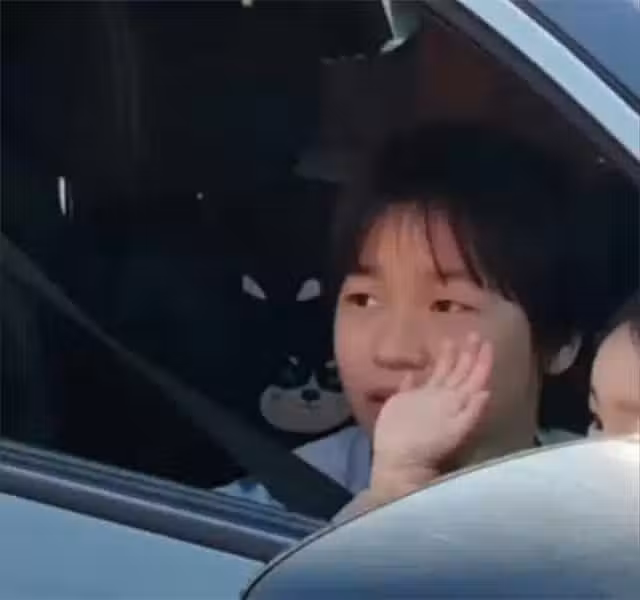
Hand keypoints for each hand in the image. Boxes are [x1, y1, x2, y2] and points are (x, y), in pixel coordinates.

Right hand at [370, 333, 492, 498]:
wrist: (399, 461)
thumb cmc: (428, 447)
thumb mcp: (455, 431)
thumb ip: (470, 412)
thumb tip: (486, 392)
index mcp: (456, 402)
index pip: (474, 378)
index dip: (482, 361)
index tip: (488, 342)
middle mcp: (443, 398)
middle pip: (460, 372)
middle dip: (468, 353)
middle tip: (474, 334)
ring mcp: (424, 400)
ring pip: (439, 375)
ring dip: (446, 358)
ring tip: (449, 341)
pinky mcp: (404, 402)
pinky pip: (412, 385)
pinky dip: (415, 378)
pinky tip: (415, 370)